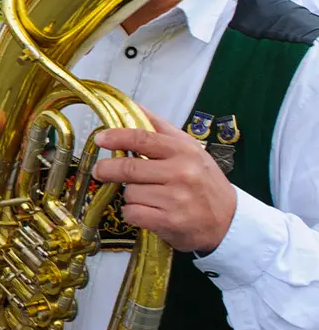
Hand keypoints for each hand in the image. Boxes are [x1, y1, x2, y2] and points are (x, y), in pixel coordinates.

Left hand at [92, 109, 236, 252]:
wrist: (229, 221)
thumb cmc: (204, 182)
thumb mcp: (189, 149)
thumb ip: (161, 129)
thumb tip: (134, 107)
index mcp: (183, 151)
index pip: (142, 138)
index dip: (116, 137)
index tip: (100, 139)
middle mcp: (181, 173)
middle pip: (129, 168)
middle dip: (107, 169)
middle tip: (100, 171)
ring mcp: (176, 199)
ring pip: (129, 192)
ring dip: (129, 195)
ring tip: (145, 196)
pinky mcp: (170, 222)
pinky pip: (132, 213)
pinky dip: (132, 213)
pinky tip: (145, 211)